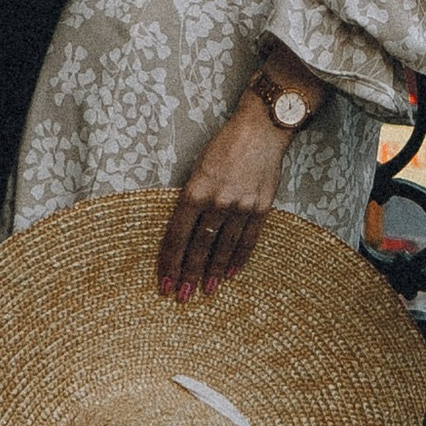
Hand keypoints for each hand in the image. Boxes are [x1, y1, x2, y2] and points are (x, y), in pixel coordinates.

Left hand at [157, 96, 294, 300]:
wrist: (261, 128)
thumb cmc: (224, 145)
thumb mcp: (198, 168)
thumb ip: (191, 199)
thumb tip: (183, 232)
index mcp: (196, 190)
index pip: (177, 235)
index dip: (169, 261)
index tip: (163, 282)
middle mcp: (218, 201)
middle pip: (199, 246)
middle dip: (189, 274)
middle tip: (182, 296)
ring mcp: (242, 205)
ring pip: (223, 247)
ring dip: (214, 272)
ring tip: (207, 290)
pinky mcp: (262, 207)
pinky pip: (249, 239)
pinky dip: (239, 258)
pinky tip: (232, 273)